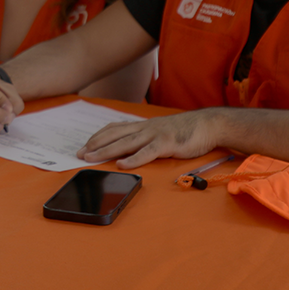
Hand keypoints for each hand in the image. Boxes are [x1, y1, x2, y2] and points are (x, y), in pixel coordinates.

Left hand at [77, 110, 223, 168]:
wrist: (209, 125)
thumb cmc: (186, 130)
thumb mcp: (161, 131)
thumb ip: (146, 137)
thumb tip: (130, 147)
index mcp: (143, 125)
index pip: (115, 128)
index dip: (98, 136)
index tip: (85, 144)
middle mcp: (146, 128)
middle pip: (115, 135)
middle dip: (95, 144)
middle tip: (79, 153)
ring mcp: (155, 135)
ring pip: (126, 143)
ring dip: (106, 150)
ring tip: (91, 157)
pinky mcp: (167, 144)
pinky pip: (147, 152)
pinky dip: (133, 159)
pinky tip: (122, 164)